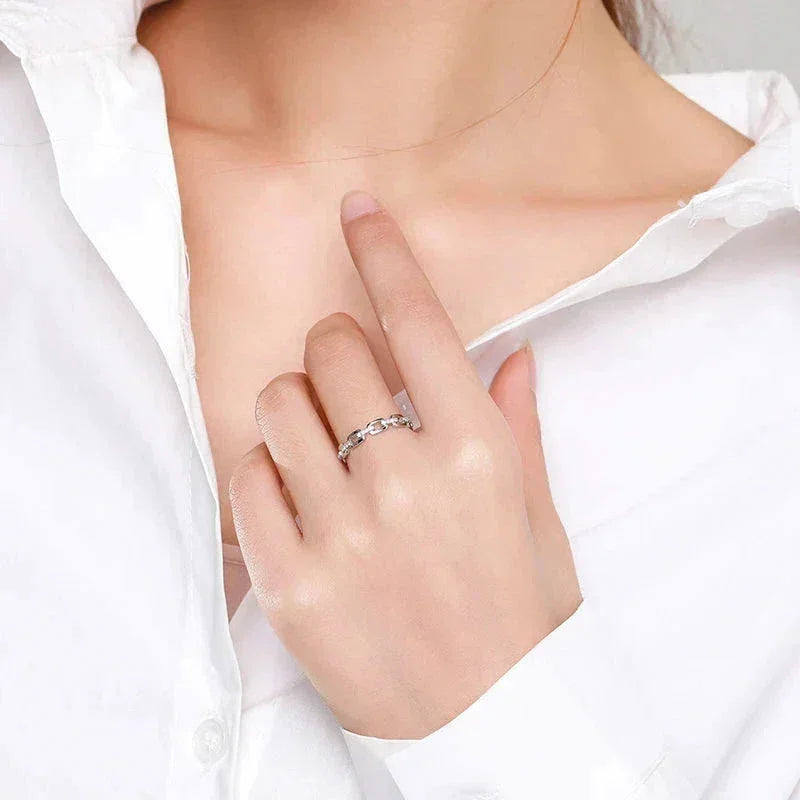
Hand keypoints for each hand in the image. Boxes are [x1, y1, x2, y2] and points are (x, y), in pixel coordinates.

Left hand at [229, 191, 581, 739]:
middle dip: (337, 349)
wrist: (488, 724)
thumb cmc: (522, 616)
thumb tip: (513, 356)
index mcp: (477, 453)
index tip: (356, 210)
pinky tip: (300, 500)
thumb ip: (518, 428)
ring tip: (325, 449)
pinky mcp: (290, 581)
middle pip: (332, 349)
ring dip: (297, 406)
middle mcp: (406, 480)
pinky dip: (266, 470)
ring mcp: (343, 531)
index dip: (383, 253)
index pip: (417, 321)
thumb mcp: (538, 518)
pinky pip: (247, 477)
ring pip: (278, 402)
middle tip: (354, 386)